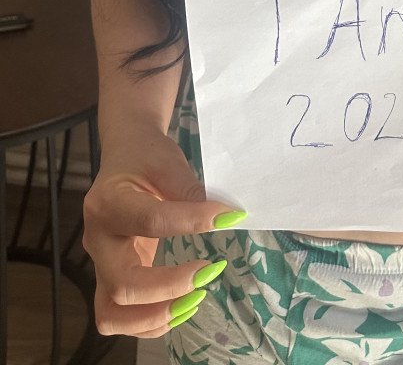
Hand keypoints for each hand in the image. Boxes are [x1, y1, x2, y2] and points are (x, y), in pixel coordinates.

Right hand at [82, 128, 244, 336]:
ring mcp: (101, 264)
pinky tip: (181, 306)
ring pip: (111, 314)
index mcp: (108, 203)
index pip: (150, 221)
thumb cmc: (145, 157)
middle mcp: (97, 240)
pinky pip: (120, 316)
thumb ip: (189, 190)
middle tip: (208, 273)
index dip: (192, 222)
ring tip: (194, 300)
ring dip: (154, 317)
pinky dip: (149, 322)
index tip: (228, 217)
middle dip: (168, 289)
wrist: (123, 157)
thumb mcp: (167, 162)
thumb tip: (223, 218)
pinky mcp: (111, 278)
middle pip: (122, 285)